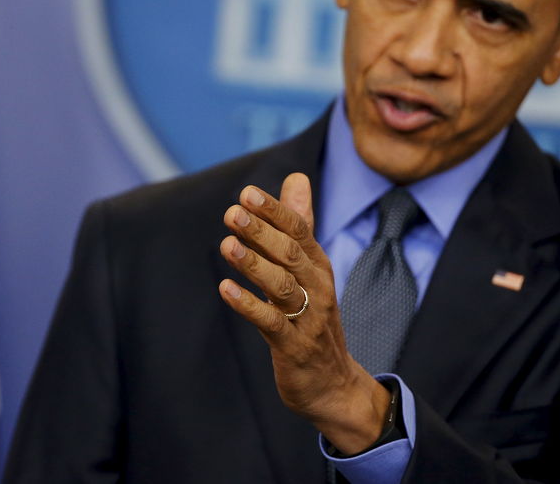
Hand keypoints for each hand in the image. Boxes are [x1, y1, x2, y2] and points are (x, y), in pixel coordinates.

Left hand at [218, 173, 390, 453]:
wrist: (333, 382)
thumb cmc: (313, 317)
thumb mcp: (309, 268)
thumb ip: (299, 224)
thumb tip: (296, 177)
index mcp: (318, 265)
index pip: (299, 230)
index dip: (274, 211)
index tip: (247, 193)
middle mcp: (317, 287)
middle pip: (290, 254)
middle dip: (261, 232)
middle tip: (232, 212)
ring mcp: (307, 318)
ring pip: (282, 286)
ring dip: (254, 265)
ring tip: (226, 245)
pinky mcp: (294, 346)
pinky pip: (271, 323)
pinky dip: (249, 305)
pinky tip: (226, 290)